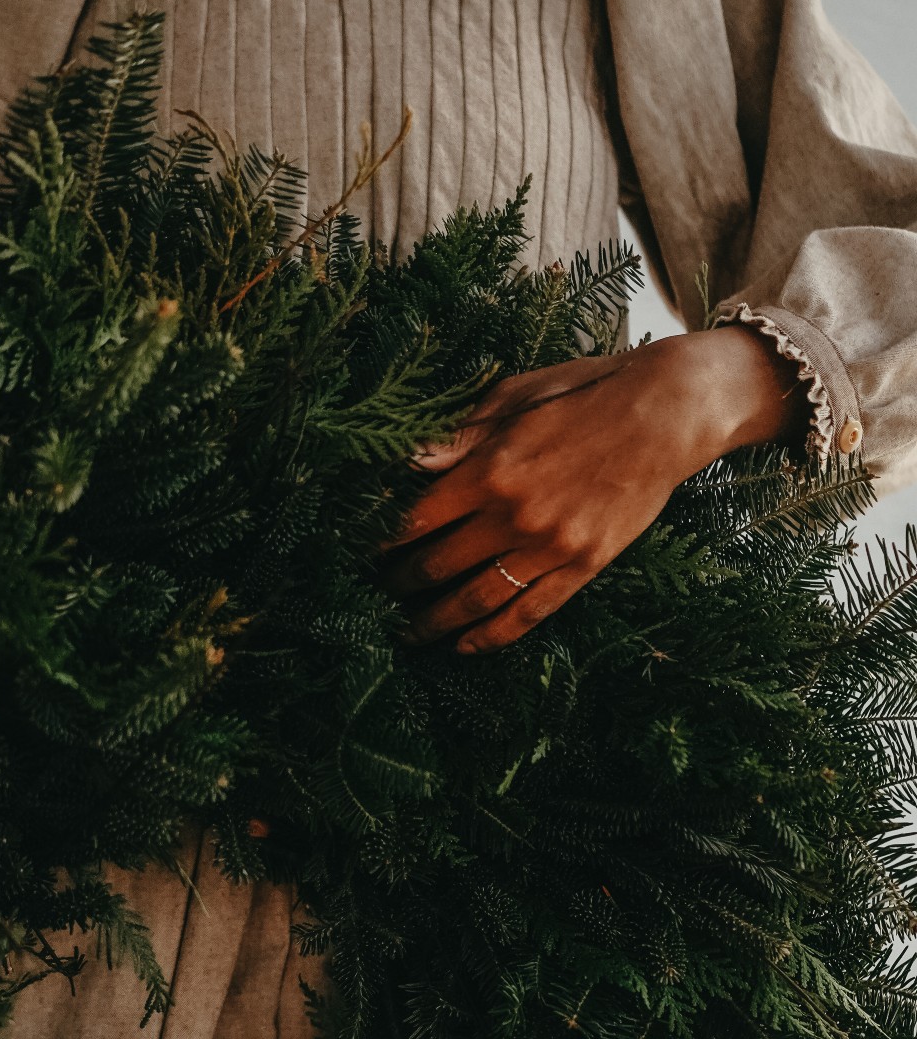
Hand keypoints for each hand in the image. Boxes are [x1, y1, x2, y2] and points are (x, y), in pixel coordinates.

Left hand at [380, 325, 810, 653]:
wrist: (668, 411)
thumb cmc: (588, 393)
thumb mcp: (517, 395)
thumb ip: (463, 435)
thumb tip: (413, 462)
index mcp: (491, 468)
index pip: (419, 519)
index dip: (389, 540)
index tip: (370, 552)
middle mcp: (515, 514)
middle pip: (439, 564)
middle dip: (403, 583)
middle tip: (383, 592)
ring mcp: (550, 546)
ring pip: (477, 599)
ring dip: (436, 621)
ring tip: (412, 632)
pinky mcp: (583, 566)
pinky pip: (528, 613)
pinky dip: (491, 636)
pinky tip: (465, 645)